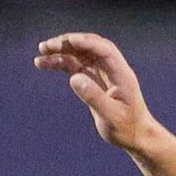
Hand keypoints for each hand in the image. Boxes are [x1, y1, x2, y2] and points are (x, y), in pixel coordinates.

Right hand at [35, 31, 162, 154]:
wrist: (134, 135)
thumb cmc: (126, 128)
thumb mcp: (110, 116)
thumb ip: (93, 97)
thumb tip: (74, 78)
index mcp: (121, 74)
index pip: (104, 50)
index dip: (87, 43)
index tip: (69, 41)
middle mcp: (111, 69)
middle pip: (90, 47)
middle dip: (68, 43)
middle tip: (47, 46)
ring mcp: (101, 72)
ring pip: (79, 54)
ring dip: (60, 51)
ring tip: (41, 53)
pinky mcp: (92, 79)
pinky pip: (74, 66)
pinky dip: (59, 63)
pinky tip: (44, 63)